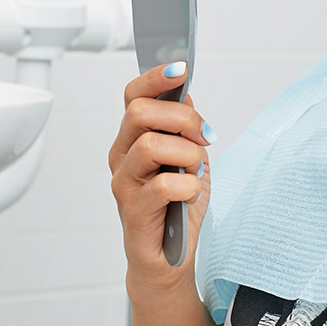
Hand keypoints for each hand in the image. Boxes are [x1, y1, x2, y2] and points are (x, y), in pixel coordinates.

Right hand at [110, 61, 214, 317]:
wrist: (170, 258)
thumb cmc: (177, 207)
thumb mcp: (188, 158)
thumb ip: (183, 127)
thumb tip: (185, 94)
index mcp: (132, 138)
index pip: (133, 95)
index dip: (155, 77)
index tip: (182, 68)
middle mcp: (122, 156)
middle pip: (139, 112)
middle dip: (183, 119)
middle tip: (204, 137)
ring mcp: (124, 183)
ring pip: (150, 144)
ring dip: (186, 154)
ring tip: (196, 171)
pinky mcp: (133, 210)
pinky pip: (163, 184)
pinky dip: (188, 186)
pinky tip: (191, 195)